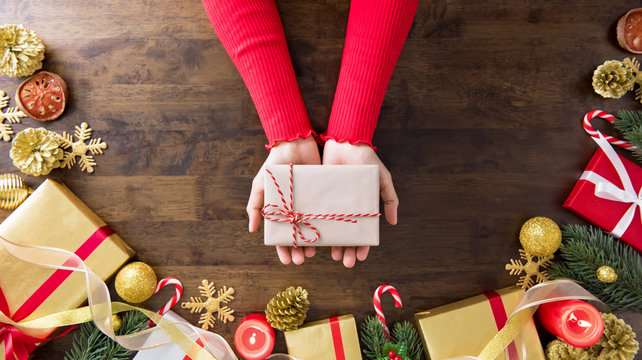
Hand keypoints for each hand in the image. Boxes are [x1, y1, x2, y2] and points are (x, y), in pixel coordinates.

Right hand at [247, 137, 320, 264]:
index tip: (287, 261)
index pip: (281, 235)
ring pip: (314, 228)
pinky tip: (332, 237)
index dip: (283, 249)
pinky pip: (328, 215)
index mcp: (281, 210)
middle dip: (299, 250)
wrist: (296, 142)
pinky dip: (330, 227)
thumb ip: (255, 205)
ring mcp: (311, 204)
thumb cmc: (275, 163)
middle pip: (298, 235)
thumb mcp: (261, 184)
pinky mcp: (325, 196)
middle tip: (301, 260)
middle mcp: (297, 209)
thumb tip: (252, 229)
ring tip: (314, 253)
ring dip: (313, 242)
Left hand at [322, 139, 398, 267]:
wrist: (344, 140)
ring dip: (330, 244)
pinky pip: (313, 216)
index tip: (360, 258)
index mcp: (361, 206)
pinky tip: (312, 241)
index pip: (361, 232)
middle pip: (345, 235)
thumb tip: (393, 222)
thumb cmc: (365, 158)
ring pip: (329, 229)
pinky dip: (313, 229)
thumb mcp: (381, 178)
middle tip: (345, 263)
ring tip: (330, 256)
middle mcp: (345, 208)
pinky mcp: (315, 196)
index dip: (361, 246)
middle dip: (346, 250)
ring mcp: (329, 203)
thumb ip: (390, 198)